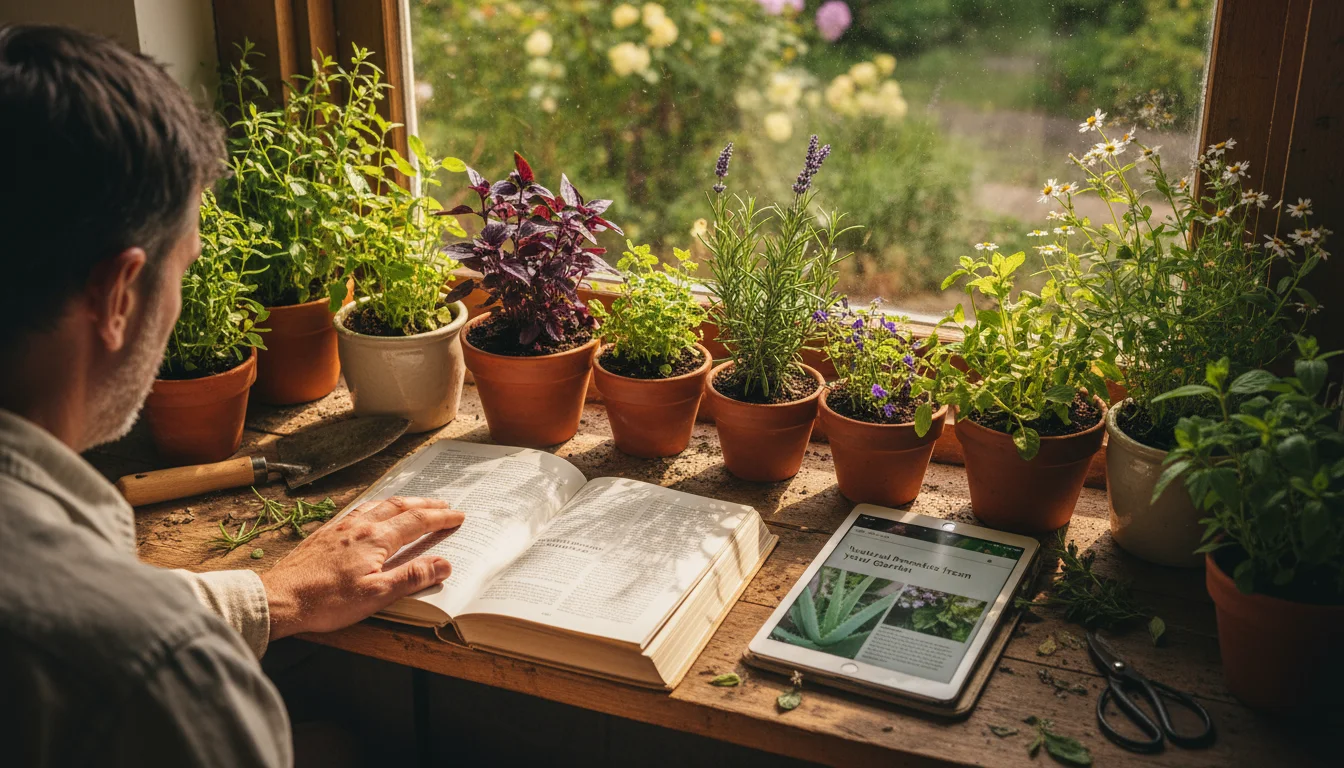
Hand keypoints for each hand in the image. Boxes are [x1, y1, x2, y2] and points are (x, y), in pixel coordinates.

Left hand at [260, 496, 464, 640]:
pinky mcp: (326, 533)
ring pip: (378, 505)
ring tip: (414, 503)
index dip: (440, 518)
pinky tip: (372, 512)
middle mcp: (360, 526)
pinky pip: (358, 510)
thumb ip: (411, 577)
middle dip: (425, 505)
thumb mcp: (376, 595)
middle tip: (444, 505)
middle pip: (400, 507)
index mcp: (376, 539)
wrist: (279, 597)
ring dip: (402, 502)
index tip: (458, 516)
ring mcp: (341, 527)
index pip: (417, 522)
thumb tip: (444, 563)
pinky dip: (376, 506)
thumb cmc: (326, 600)